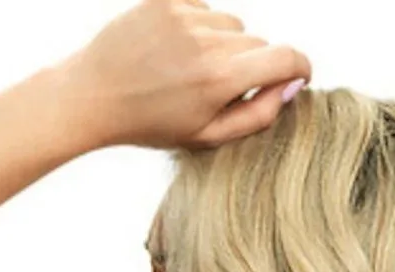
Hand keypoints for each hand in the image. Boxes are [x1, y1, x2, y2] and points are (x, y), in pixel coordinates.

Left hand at [63, 0, 311, 150]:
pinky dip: (200, 25)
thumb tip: (291, 86)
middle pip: (259, 42)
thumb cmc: (151, 123)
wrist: (93, 95)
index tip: (298, 76)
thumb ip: (257, 115)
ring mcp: (185, 16)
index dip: (301, 68)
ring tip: (191, 68)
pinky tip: (176, 47)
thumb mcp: (207, 136)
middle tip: (217, 88)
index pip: (287, 58)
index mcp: (220, 81)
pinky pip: (206, 6)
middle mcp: (207, 42)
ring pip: (233, 24)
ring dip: (224, 44)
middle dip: (250, 64)